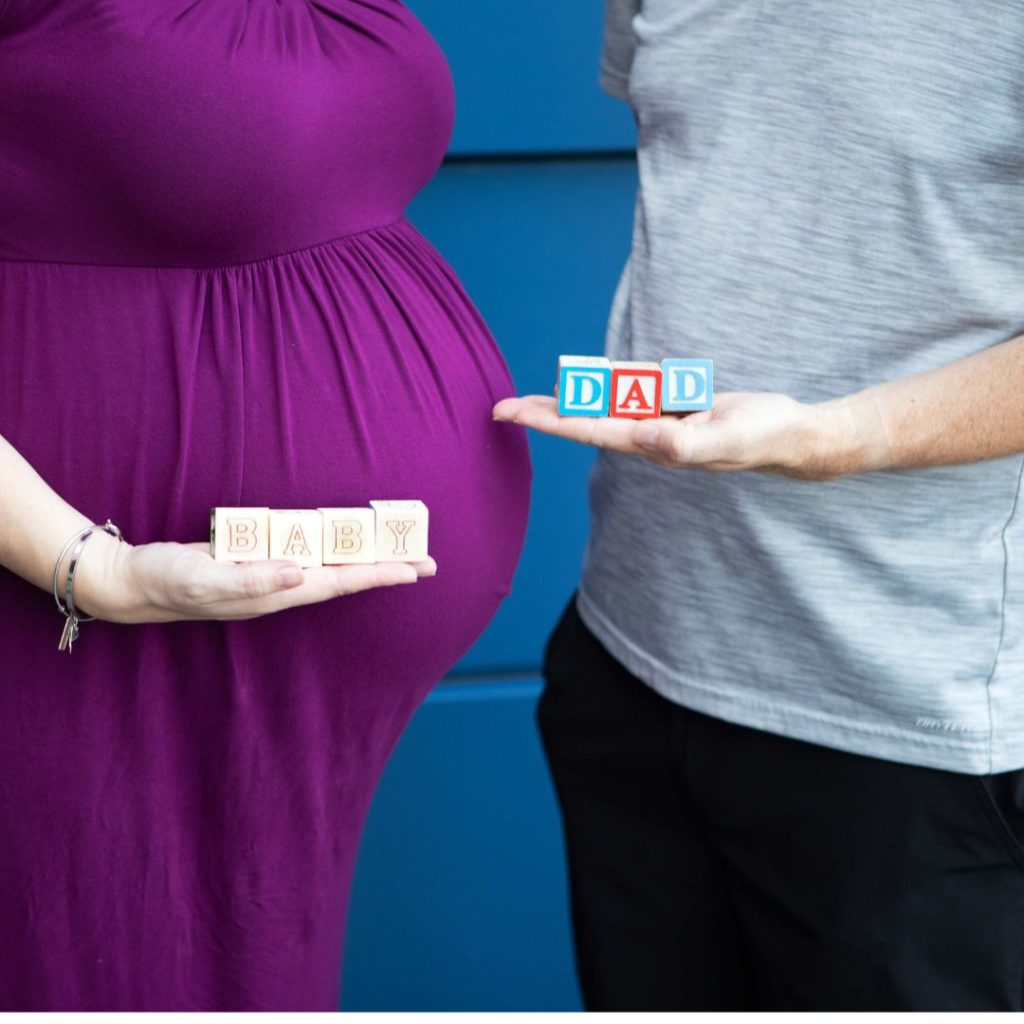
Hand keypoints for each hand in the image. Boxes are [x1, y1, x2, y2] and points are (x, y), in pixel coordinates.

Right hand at [72, 531, 436, 623]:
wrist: (135, 581)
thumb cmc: (167, 581)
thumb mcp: (204, 579)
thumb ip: (250, 579)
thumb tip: (300, 575)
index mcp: (275, 592)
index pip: (339, 582)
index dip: (377, 575)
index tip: (414, 571)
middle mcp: (281, 586)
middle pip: (345, 575)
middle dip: (386, 568)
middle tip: (427, 562)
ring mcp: (271, 574)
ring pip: (330, 564)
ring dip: (366, 557)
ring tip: (400, 550)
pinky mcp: (259, 559)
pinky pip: (307, 552)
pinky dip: (333, 545)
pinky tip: (347, 540)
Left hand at [493, 392, 862, 480]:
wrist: (790, 433)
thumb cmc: (762, 438)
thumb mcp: (727, 441)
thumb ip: (685, 444)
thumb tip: (642, 437)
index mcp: (652, 443)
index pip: (587, 430)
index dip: (547, 421)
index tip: (511, 414)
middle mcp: (647, 434)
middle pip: (584, 419)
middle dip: (543, 412)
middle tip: (500, 408)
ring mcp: (659, 421)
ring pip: (605, 403)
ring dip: (571, 397)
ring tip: (531, 394)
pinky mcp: (673, 407)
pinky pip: (634, 391)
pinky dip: (610, 384)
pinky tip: (588, 381)